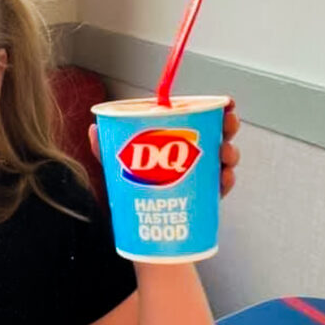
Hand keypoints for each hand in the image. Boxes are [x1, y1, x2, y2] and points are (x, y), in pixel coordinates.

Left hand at [87, 98, 240, 197]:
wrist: (139, 221)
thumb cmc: (133, 187)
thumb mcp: (117, 164)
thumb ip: (106, 148)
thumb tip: (94, 129)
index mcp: (178, 140)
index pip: (201, 118)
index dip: (217, 108)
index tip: (226, 102)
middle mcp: (195, 155)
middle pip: (219, 134)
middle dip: (228, 126)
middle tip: (227, 124)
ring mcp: (203, 176)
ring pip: (225, 159)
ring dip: (230, 153)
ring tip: (224, 155)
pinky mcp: (206, 197)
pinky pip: (221, 187)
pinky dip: (226, 182)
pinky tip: (223, 178)